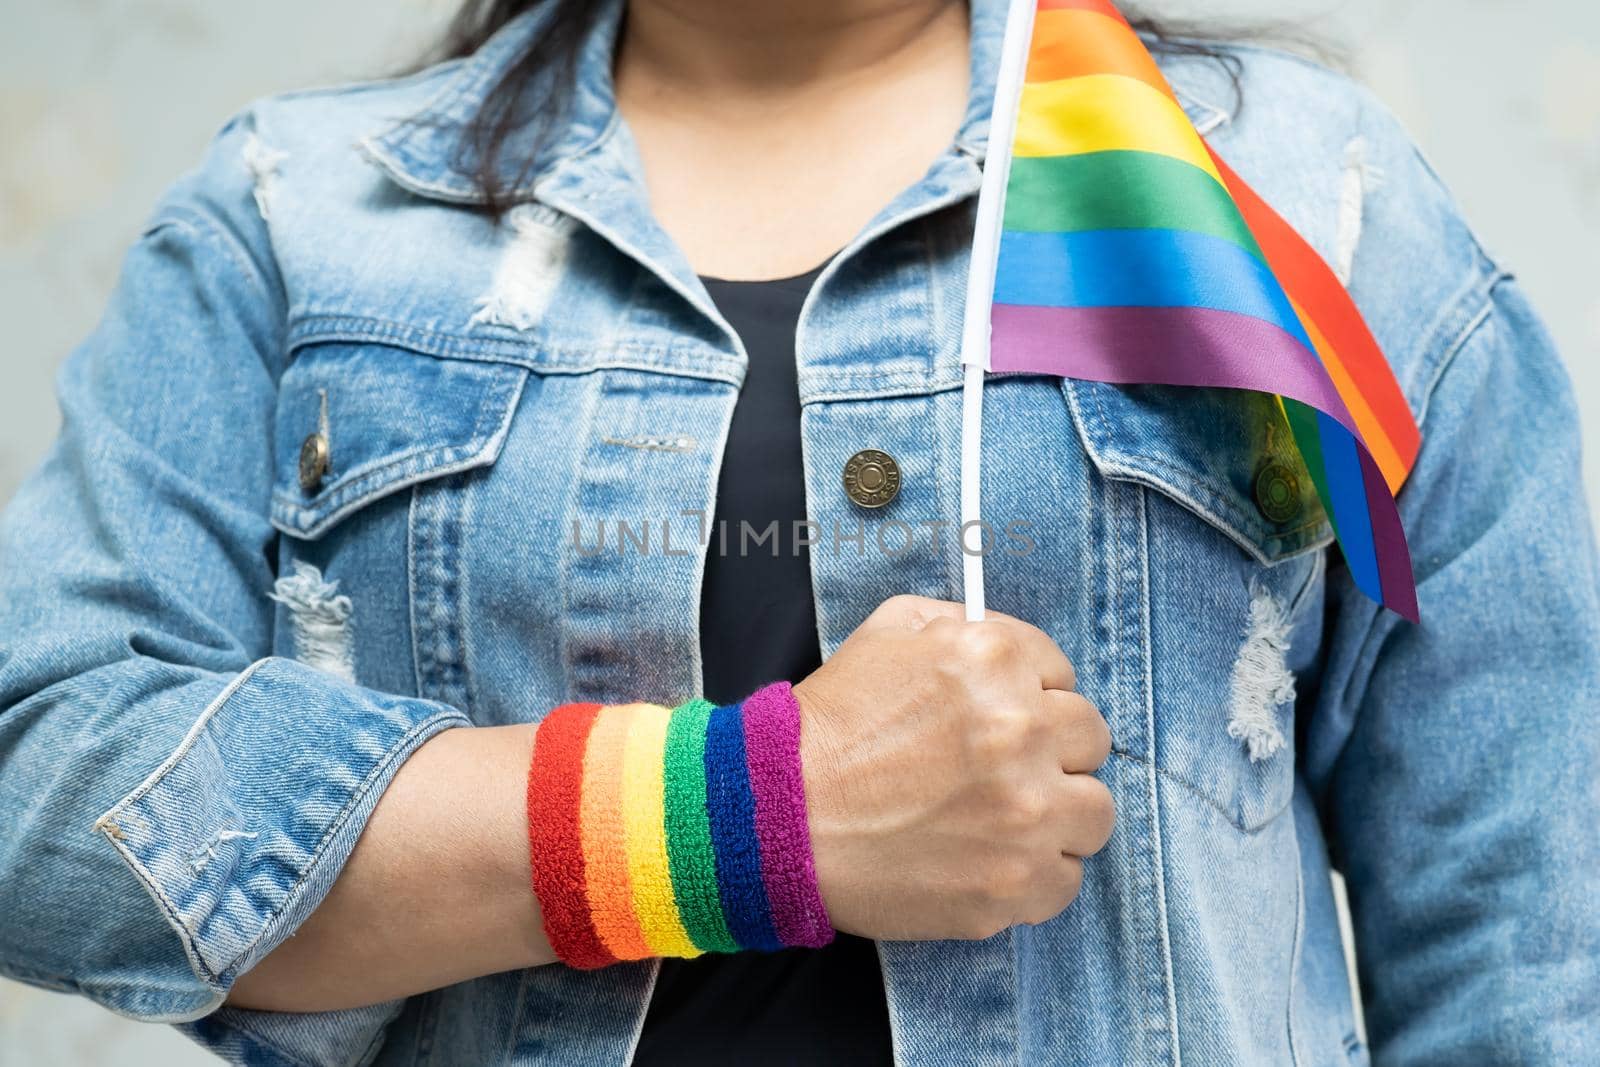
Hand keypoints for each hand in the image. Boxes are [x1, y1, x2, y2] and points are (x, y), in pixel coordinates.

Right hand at [793, 595, 1113, 940]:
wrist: (775, 816)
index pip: (1063, 674)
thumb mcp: (889, 631)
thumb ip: (963, 624)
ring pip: (1094, 812)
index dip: (1031, 697)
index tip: (1005, 719)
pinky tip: (989, 862)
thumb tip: (1012, 646)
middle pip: (1089, 740)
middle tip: (1004, 770)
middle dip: (1051, 752)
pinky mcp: (1014, 882)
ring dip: (1057, 814)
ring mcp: (1025, 812)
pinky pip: (1065, 880)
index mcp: (994, 660)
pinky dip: (1034, 875)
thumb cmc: (829, 726)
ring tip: (1004, 820)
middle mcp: (1022, 730)